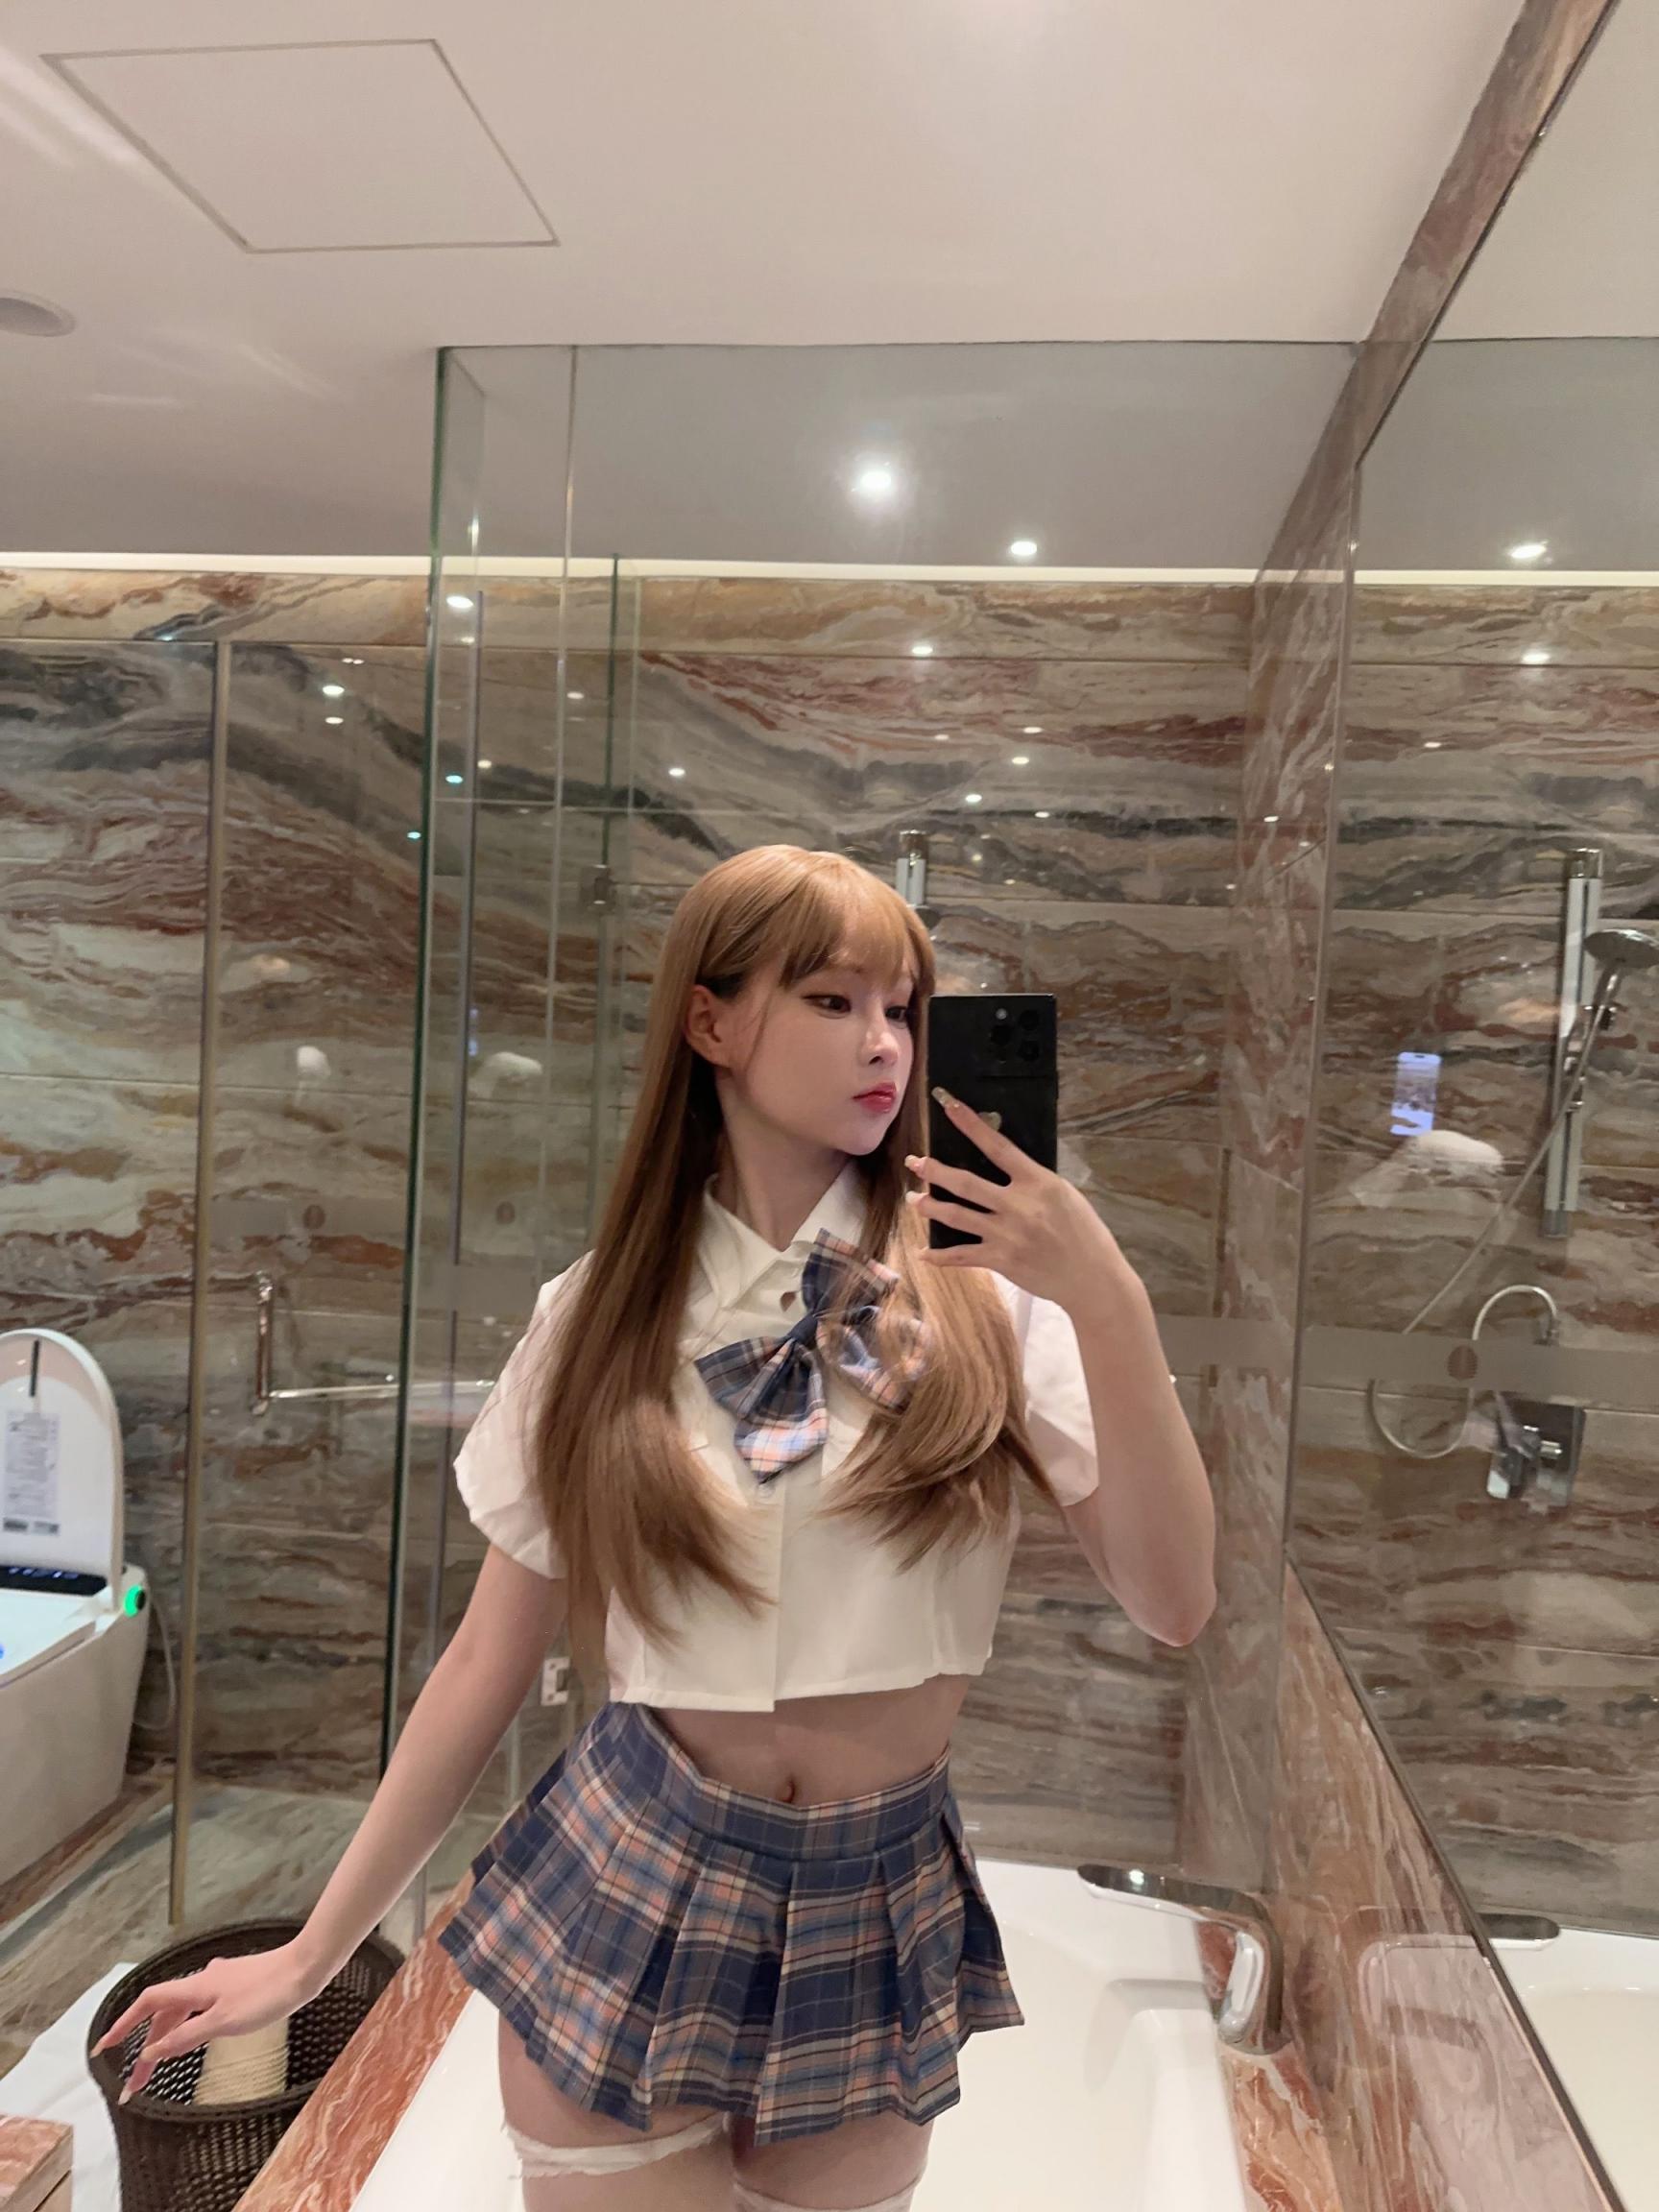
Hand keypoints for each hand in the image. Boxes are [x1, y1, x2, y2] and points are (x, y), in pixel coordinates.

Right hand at [91, 1941, 322, 2102]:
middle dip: (145, 2047)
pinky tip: (191, 2035)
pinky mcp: (236, 1988)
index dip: (123, 2024)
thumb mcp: (224, 2023)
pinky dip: (186, 2027)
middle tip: (134, 2084)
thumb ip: (186, 2037)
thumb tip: (151, 2051)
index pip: (147, 2004)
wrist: (307, 1967)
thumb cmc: (269, 1993)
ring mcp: (220, 1983)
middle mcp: (203, 1982)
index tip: (102, 2048)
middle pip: (163, 2014)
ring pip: (182, 2011)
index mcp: (196, 1988)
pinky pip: (199, 2009)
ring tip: (154, 2069)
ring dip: (165, 2038)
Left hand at [905, 1087, 1127, 1310]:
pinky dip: (940, 1256)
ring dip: (930, 1207)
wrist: (1092, 1277)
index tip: (949, 1106)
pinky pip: (962, 1255)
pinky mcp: (1000, 1260)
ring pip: (957, 1216)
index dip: (971, 1124)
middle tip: (914, 1162)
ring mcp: (1006, 1234)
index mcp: (1038, 1182)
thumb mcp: (1065, 1195)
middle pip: (966, 1183)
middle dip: (935, 1171)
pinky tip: (923, 1253)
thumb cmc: (1084, 1233)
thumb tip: (1005, 1168)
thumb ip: (1034, 1182)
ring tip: (912, 1200)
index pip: (997, 1146)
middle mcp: (1018, 1205)